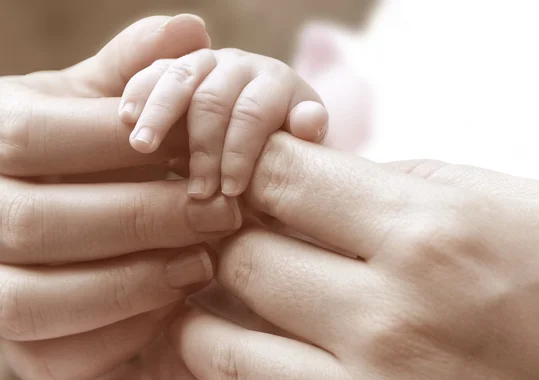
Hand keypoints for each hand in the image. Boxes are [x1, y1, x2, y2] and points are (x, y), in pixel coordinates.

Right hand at [0, 14, 241, 379]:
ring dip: (133, 281)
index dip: (122, 142)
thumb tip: (191, 30)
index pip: (37, 135)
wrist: (41, 221)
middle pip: (36, 223)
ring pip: (35, 301)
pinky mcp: (17, 349)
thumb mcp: (91, 105)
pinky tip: (175, 302)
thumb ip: (133, 72)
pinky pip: (58, 355)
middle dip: (143, 218)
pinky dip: (124, 331)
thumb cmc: (74, 153)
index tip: (200, 148)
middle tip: (222, 212)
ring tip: (204, 263)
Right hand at [120, 48, 327, 198]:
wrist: (258, 138)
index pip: (256, 112)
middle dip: (204, 146)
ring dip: (160, 113)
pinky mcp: (174, 70)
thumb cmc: (282, 154)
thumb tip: (308, 121)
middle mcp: (241, 67)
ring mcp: (206, 64)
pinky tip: (125, 119)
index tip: (231, 193)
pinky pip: (152, 72)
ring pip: (179, 78)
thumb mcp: (301, 154)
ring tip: (143, 147)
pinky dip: (138, 92)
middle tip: (197, 191)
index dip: (243, 152)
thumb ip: (305, 141)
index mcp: (277, 84)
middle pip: (215, 97)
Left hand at [167, 132, 538, 378]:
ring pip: (220, 342)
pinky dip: (234, 362)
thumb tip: (324, 177)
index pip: (281, 177)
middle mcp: (390, 314)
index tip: (252, 171)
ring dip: (211, 310)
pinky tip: (253, 340)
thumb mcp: (507, 202)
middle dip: (230, 234)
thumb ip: (404, 182)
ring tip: (235, 292)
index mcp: (429, 232)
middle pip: (242, 255)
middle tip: (242, 228)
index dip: (250, 166)